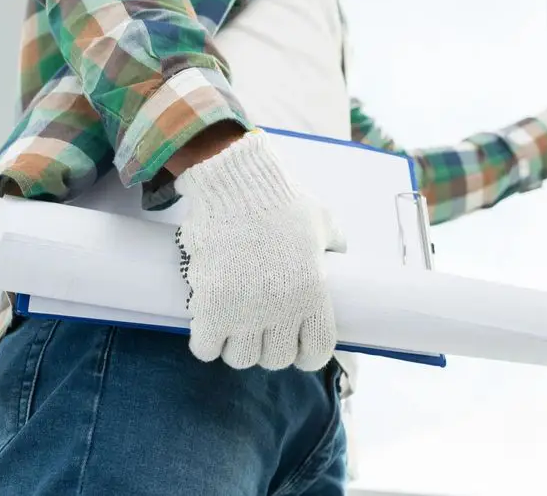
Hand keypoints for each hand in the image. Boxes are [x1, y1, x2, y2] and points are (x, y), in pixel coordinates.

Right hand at [174, 129, 345, 370]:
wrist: (240, 186)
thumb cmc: (284, 202)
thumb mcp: (324, 223)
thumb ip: (335, 245)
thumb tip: (340, 257)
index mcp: (313, 295)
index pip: (316, 352)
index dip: (307, 354)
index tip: (298, 346)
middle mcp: (281, 311)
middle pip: (275, 359)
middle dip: (270, 348)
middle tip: (262, 330)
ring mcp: (244, 312)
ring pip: (240, 358)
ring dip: (238, 347)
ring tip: (235, 327)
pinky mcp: (210, 306)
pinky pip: (206, 349)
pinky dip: (208, 342)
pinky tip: (211, 326)